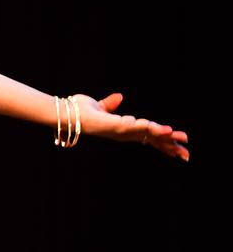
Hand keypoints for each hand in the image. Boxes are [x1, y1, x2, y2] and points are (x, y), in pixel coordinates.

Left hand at [74, 92, 188, 159]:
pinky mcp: (114, 126)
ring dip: (164, 136)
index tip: (179, 150)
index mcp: (123, 130)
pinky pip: (136, 127)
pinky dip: (149, 128)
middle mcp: (123, 133)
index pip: (148, 138)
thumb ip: (111, 104)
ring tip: (179, 138)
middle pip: (151, 141)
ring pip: (147, 134)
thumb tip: (120, 97)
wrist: (64, 112)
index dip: (163, 143)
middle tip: (187, 155)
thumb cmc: (79, 111)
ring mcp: (119, 131)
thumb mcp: (100, 106)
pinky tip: (163, 129)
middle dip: (169, 146)